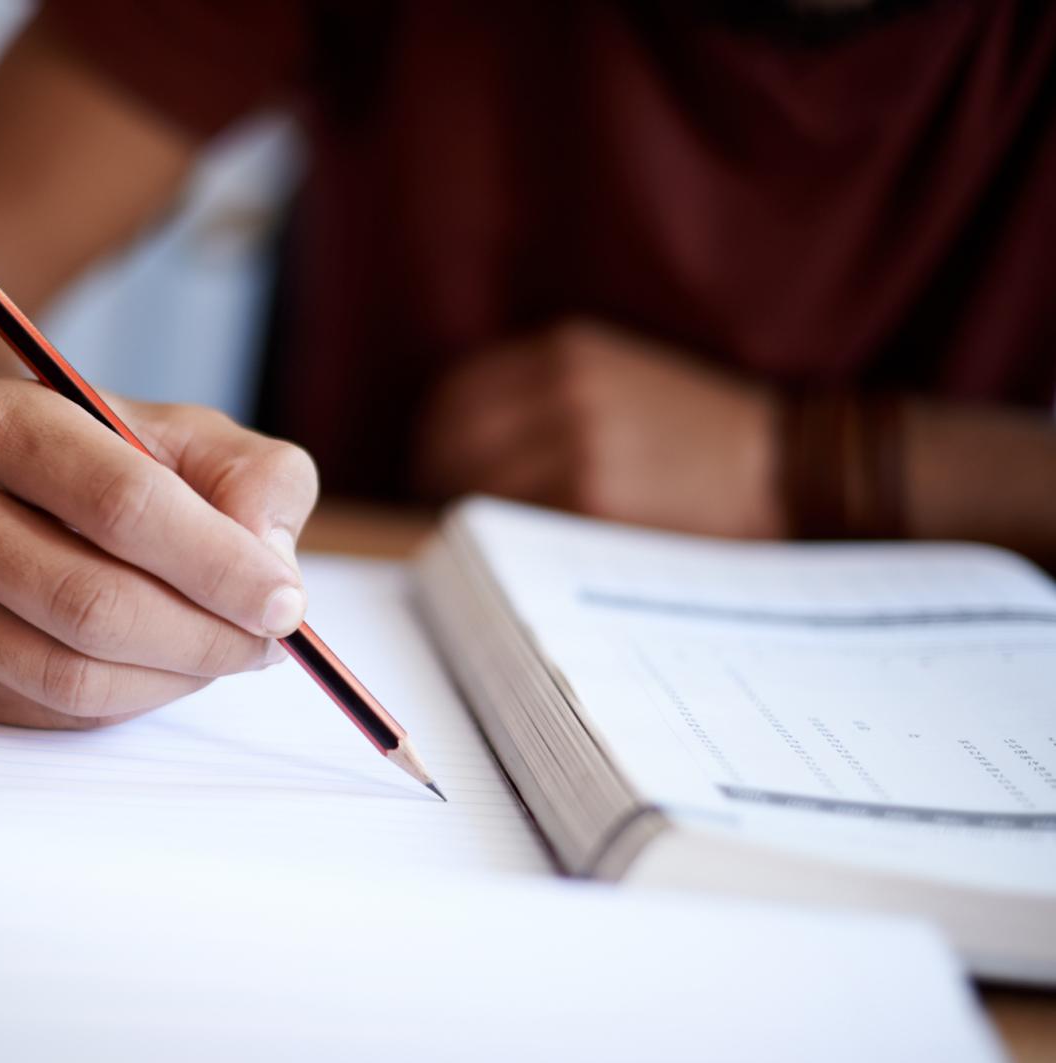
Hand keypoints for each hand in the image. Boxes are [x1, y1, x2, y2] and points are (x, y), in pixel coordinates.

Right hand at [0, 378, 317, 727]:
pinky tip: (166, 662)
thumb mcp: (197, 438)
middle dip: (205, 634)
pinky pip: (56, 710)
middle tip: (270, 640)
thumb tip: (269, 565)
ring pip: (72, 673)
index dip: (217, 564)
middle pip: (92, 603)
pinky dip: (135, 698)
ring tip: (226, 649)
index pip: (120, 505)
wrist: (13, 487)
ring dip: (176, 677)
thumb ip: (256, 479)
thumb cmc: (115, 460)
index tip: (285, 602)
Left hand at [413, 319, 783, 538]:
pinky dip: (501, 544)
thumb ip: (542, 394)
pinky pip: (514, 525)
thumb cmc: (698, 435)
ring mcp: (577, 444)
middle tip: (444, 519)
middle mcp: (564, 387)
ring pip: (475, 488)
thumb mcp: (619, 376)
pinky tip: (516, 557)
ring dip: (464, 520)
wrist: (785, 467)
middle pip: (450, 443)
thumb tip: (454, 446)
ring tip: (480, 543)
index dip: (433, 441)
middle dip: (437, 484)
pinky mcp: (593, 500)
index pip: (453, 395)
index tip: (432, 473)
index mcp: (564, 350)